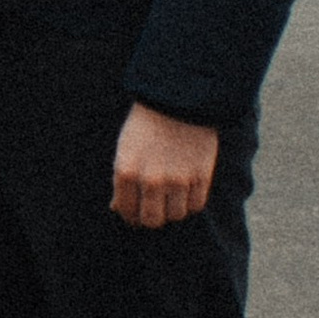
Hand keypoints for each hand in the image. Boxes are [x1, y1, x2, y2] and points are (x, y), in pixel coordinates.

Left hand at [111, 103, 218, 227]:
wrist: (180, 97)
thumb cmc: (147, 122)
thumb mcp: (125, 148)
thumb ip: (121, 180)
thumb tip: (117, 208)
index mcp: (127, 171)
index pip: (126, 211)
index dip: (130, 215)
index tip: (135, 212)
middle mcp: (151, 180)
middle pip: (151, 220)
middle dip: (150, 216)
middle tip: (154, 208)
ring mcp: (178, 180)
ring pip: (175, 215)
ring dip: (172, 209)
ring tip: (171, 195)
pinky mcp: (201, 177)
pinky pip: (195, 206)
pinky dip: (190, 202)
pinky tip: (187, 190)